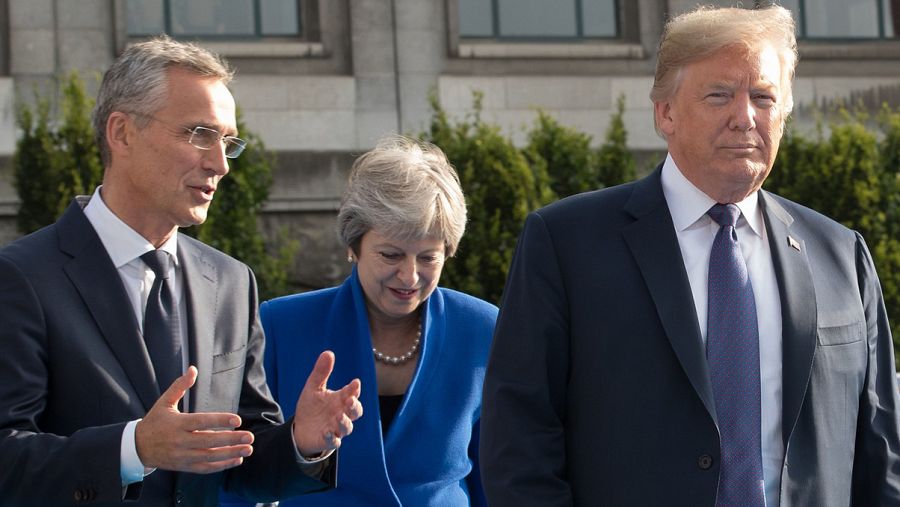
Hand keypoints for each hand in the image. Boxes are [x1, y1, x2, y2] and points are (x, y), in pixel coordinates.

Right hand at [135, 366, 254, 472]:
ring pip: (209, 457)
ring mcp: (182, 456)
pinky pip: (205, 468)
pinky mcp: (184, 467)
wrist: (137, 447)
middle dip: (231, 439)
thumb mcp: (164, 402)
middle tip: (249, 437)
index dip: (220, 421)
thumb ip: (180, 386)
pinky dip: (222, 466)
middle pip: (209, 441)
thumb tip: (193, 369)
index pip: (201, 422)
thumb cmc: (154, 422)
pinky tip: (237, 459)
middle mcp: (180, 441)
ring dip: (230, 453)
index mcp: (177, 424)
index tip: (237, 420)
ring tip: (248, 448)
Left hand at [292, 351, 362, 456]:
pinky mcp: (328, 440)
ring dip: (345, 422)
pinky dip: (332, 437)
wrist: (301, 428)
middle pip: (355, 411)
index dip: (354, 389)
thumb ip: (322, 373)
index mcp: (340, 400)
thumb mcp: (313, 388)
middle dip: (355, 406)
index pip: (352, 393)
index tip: (355, 382)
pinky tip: (326, 432)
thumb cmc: (312, 407)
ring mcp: (336, 428)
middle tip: (350, 400)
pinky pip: (334, 441)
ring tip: (338, 416)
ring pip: (347, 427)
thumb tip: (328, 352)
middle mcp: (342, 414)